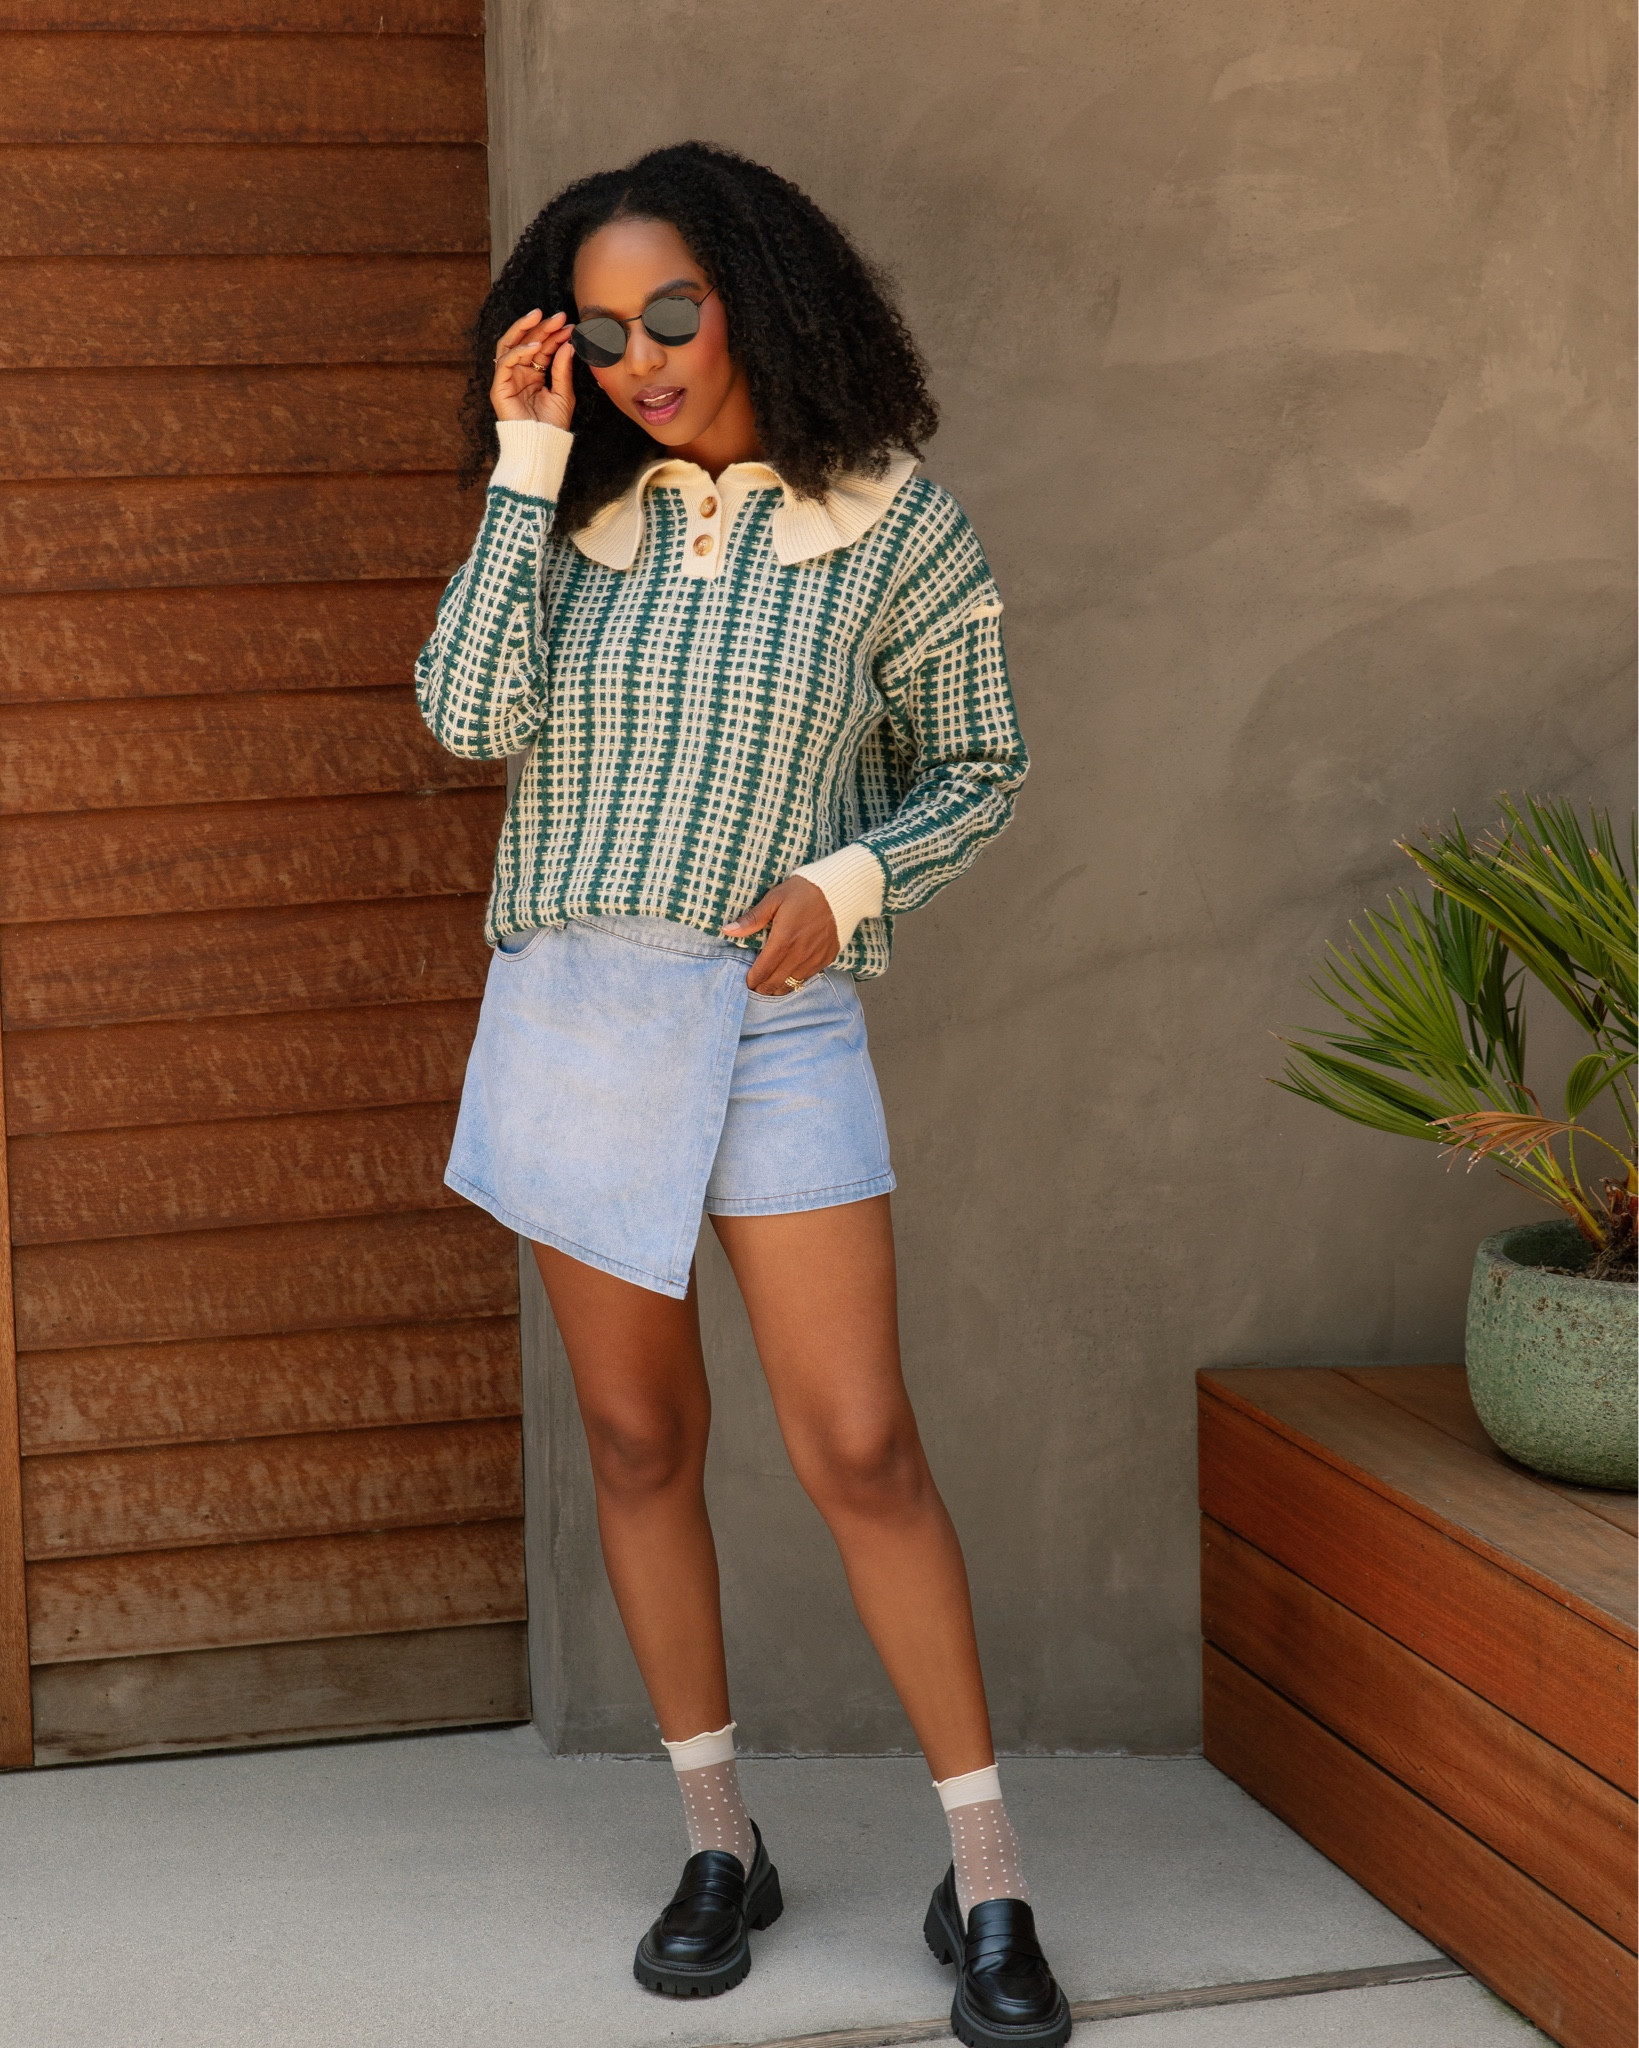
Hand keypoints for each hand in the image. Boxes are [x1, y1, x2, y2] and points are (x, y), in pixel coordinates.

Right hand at [490, 308, 575, 430]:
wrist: (542, 446)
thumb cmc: (552, 425)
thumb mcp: (563, 393)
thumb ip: (563, 368)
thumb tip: (568, 344)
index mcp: (534, 374)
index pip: (543, 348)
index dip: (556, 336)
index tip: (571, 327)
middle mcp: (520, 373)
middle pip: (527, 342)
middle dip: (542, 327)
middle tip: (559, 316)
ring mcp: (508, 378)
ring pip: (511, 344)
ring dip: (526, 329)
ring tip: (542, 318)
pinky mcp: (499, 387)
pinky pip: (505, 362)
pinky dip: (519, 351)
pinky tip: (535, 345)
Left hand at [725, 876, 839, 992]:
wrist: (841, 890)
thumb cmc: (804, 891)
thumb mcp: (774, 899)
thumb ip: (752, 919)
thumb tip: (727, 930)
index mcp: (783, 940)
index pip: (762, 971)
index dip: (752, 980)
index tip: (746, 982)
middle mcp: (799, 954)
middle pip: (775, 982)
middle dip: (762, 988)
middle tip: (755, 987)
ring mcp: (815, 958)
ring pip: (792, 983)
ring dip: (779, 987)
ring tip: (770, 986)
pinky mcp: (827, 958)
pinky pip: (808, 977)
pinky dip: (796, 980)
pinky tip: (790, 976)